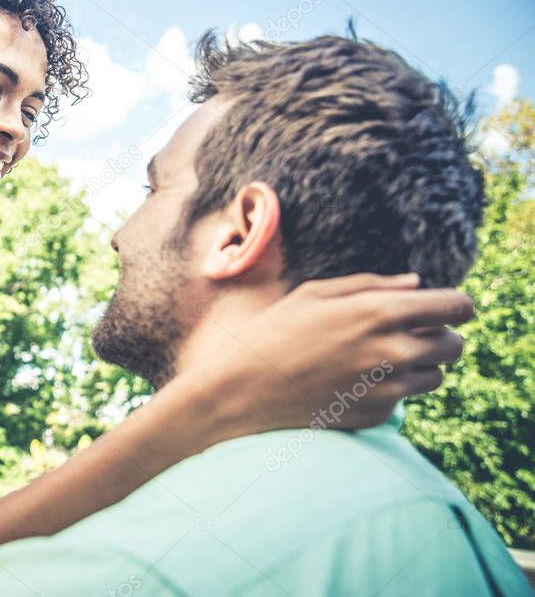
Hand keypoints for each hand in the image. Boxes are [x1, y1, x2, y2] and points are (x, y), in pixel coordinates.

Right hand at [196, 272, 473, 435]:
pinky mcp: (377, 416)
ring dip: (420, 365)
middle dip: (439, 336)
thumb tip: (416, 283)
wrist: (243, 389)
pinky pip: (403, 399)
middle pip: (454, 345)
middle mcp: (392, 352)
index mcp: (379, 312)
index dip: (457, 305)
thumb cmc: (273, 332)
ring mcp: (387, 389)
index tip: (449, 308)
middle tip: (412, 333)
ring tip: (380, 358)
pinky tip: (352, 381)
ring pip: (436, 376)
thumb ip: (372, 285)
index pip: (455, 307)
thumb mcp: (315, 294)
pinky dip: (389, 389)